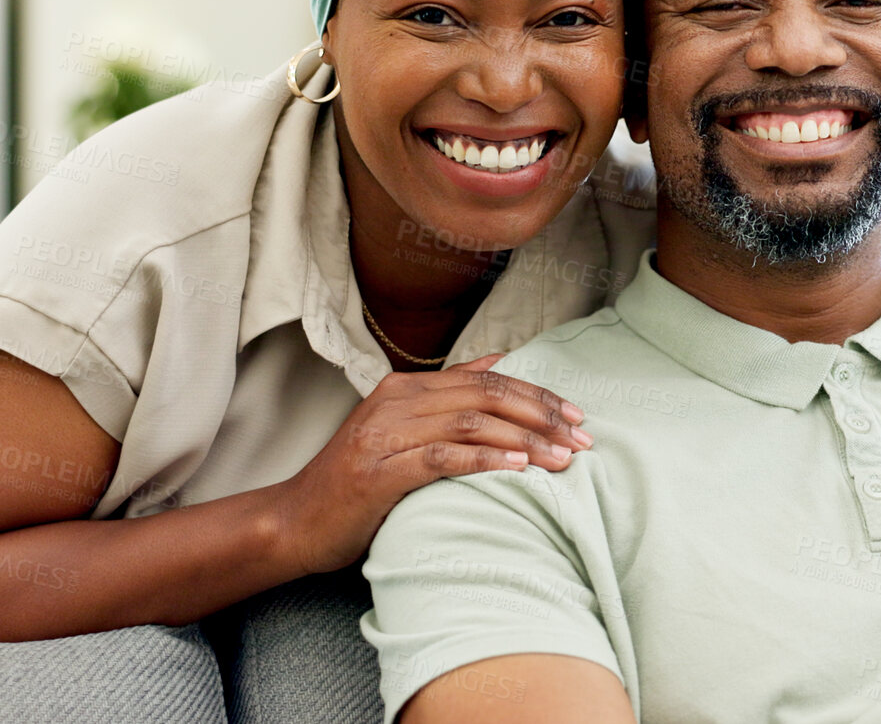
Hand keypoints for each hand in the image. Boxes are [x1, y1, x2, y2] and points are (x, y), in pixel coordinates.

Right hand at [277, 355, 592, 575]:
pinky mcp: (380, 471)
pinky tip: (517, 466)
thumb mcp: (402, 429)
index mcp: (406, 388)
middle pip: (486, 395)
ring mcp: (385, 434)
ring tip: (562, 459)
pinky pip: (443, 456)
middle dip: (542, 415)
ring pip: (471, 422)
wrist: (297, 522)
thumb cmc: (356, 483)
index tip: (577, 416)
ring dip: (525, 439)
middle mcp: (396, 401)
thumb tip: (498, 359)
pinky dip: (485, 458)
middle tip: (583, 438)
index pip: (486, 379)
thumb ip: (447, 395)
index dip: (537, 395)